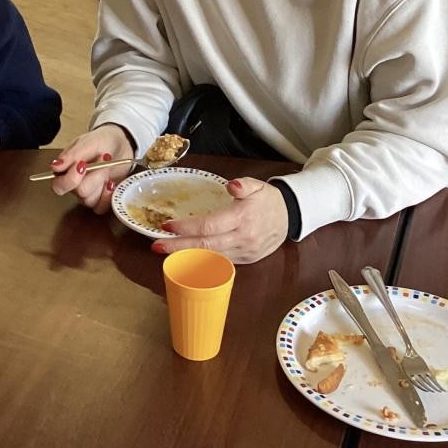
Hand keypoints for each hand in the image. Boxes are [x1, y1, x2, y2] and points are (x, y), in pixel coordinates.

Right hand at [50, 124, 134, 214]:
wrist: (120, 144)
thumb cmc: (101, 141)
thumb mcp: (86, 143)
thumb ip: (71, 155)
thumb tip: (54, 167)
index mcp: (65, 171)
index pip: (59, 186)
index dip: (70, 180)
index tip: (82, 165)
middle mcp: (74, 185)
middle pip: (79, 192)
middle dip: (95, 175)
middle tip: (102, 158)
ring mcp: (87, 193)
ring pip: (90, 200)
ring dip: (102, 181)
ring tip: (108, 165)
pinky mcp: (100, 199)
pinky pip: (100, 207)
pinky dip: (108, 195)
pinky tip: (111, 182)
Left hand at [155, 178, 287, 264]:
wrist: (291, 217)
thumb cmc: (268, 200)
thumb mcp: (258, 185)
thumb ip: (244, 185)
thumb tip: (231, 186)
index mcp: (243, 218)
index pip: (209, 226)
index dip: (187, 228)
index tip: (167, 226)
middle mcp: (242, 238)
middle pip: (205, 246)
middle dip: (178, 247)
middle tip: (156, 246)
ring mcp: (244, 252)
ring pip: (211, 257)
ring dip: (186, 256)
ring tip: (165, 253)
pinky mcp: (245, 260)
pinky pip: (220, 262)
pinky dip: (201, 262)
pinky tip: (186, 259)